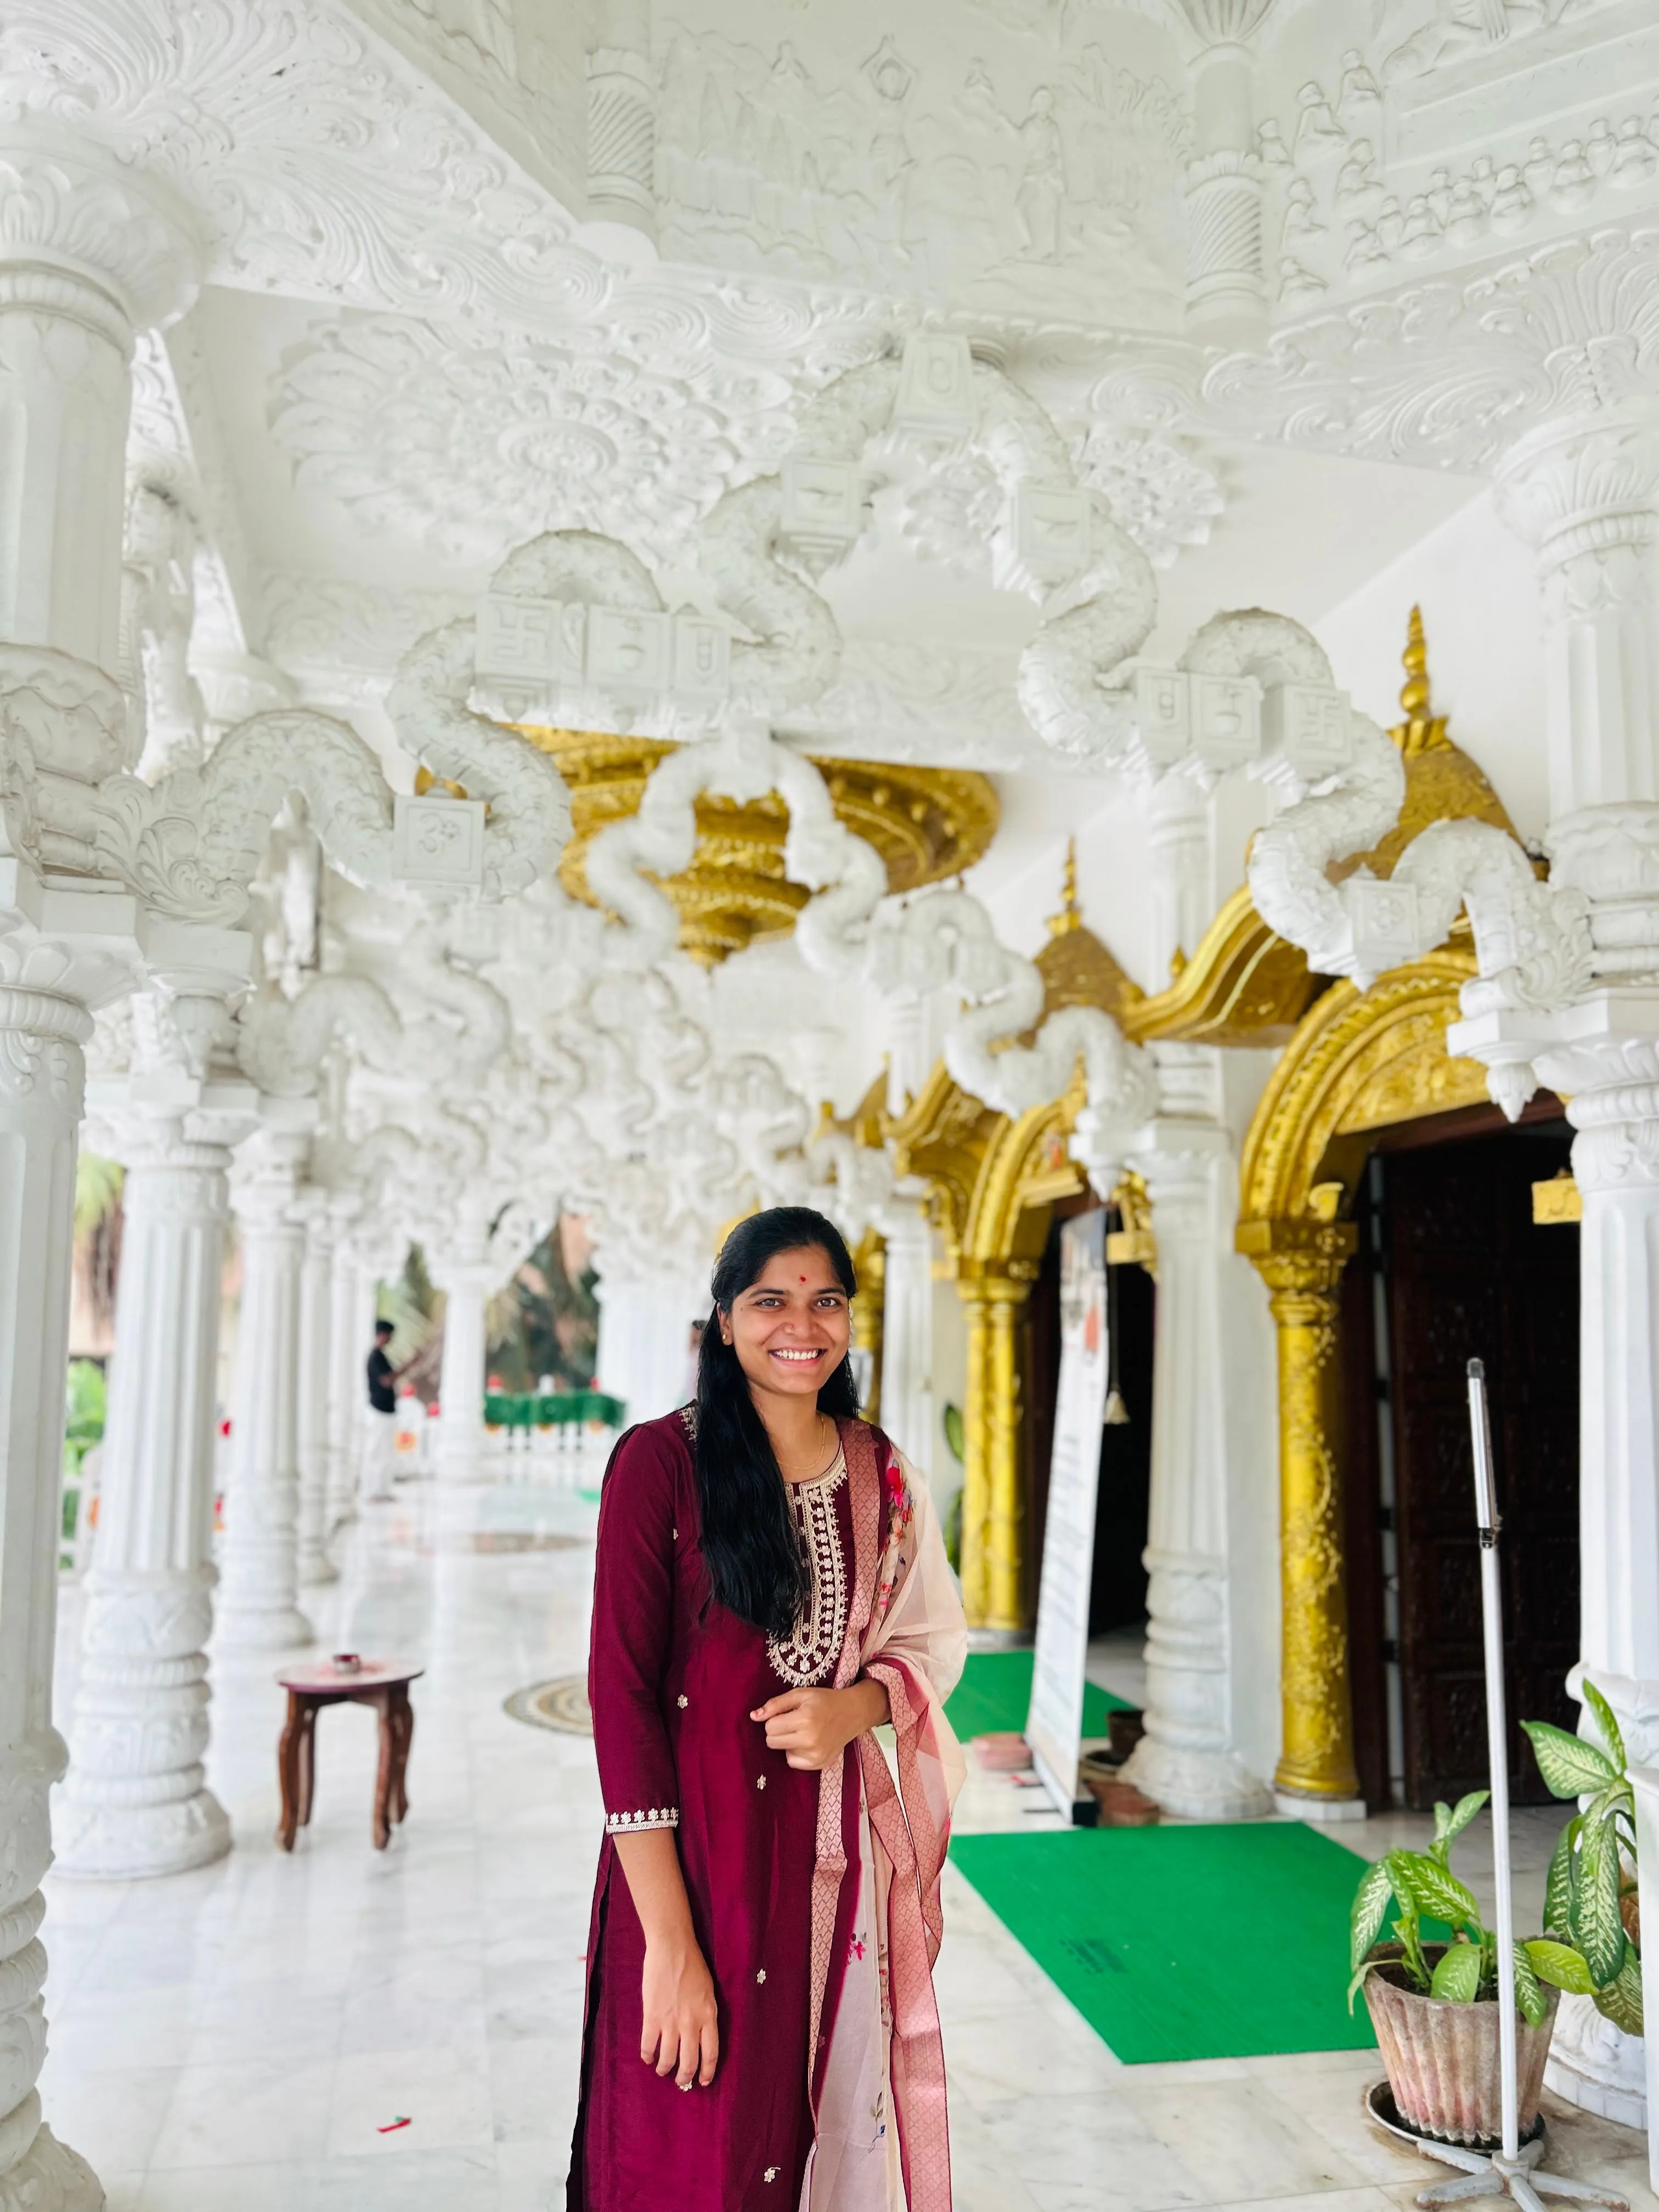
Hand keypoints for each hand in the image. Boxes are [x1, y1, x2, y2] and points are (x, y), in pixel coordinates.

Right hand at [640, 1936, 719, 2089]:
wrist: (672, 1947)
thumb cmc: (693, 1965)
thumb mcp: (709, 1991)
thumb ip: (705, 2014)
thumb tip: (700, 2035)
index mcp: (709, 2015)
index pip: (711, 2053)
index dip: (708, 2071)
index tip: (704, 2081)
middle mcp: (692, 2023)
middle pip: (690, 2062)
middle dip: (685, 2077)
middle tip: (681, 2081)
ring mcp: (671, 2021)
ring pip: (668, 2059)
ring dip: (664, 2068)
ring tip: (662, 2070)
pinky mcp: (652, 2016)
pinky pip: (649, 2045)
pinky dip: (647, 2055)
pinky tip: (647, 2057)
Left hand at [750, 1680, 888, 1770]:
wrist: (853, 1713)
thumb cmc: (824, 1701)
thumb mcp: (800, 1694)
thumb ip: (775, 1704)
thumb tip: (753, 1716)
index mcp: (805, 1719)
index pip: (769, 1727)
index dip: (774, 1719)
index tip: (786, 1713)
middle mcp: (810, 1740)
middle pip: (772, 1742)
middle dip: (778, 1731)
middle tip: (793, 1722)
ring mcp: (816, 1755)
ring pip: (782, 1752)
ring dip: (788, 1742)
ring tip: (804, 1731)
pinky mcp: (819, 1764)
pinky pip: (793, 1762)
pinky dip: (796, 1753)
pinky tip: (809, 1742)